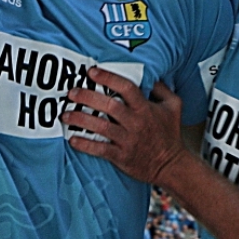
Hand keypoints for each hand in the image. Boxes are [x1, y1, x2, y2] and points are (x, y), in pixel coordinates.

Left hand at [61, 66, 186, 184]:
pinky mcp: (121, 156)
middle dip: (88, 97)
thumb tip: (150, 73)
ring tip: (65, 115)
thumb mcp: (174, 106)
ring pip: (101, 127)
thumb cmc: (170, 134)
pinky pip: (100, 149)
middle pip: (109, 106)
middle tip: (71, 93)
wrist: (171, 166)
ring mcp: (128, 140)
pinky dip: (85, 144)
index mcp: (146, 108)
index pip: (126, 88)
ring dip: (80, 120)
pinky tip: (72, 139)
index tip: (91, 72)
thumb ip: (161, 88)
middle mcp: (136, 123)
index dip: (108, 78)